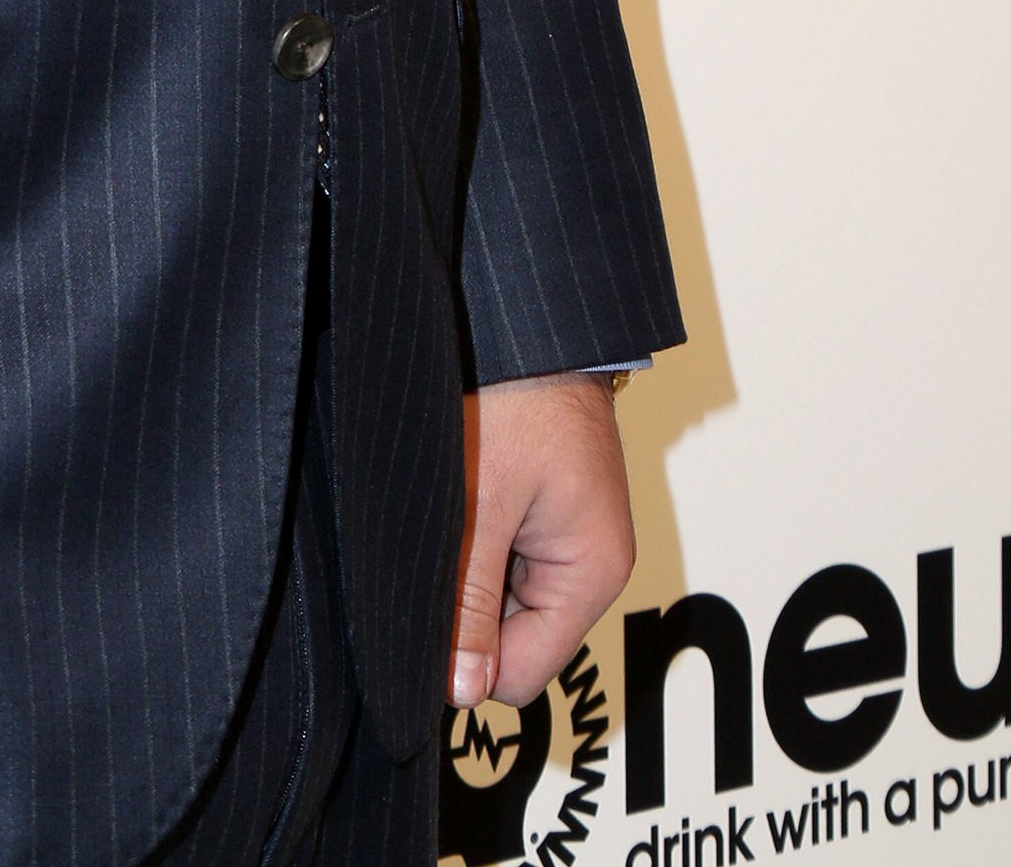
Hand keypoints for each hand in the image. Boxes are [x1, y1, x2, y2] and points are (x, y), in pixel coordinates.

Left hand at [450, 376, 635, 706]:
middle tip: (431, 535)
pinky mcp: (544, 507)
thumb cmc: (514, 395)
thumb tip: (460, 692)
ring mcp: (566, 534)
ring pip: (496, 594)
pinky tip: (455, 489)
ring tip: (445, 502)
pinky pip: (498, 552)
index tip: (418, 603)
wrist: (527, 318)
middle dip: (461, 601)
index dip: (463, 656)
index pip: (519, 673)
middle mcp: (589, 562)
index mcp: (592, 573)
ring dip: (461, 563)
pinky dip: (468, 533)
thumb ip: (469, 603)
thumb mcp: (479, 506)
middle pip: (509, 637)